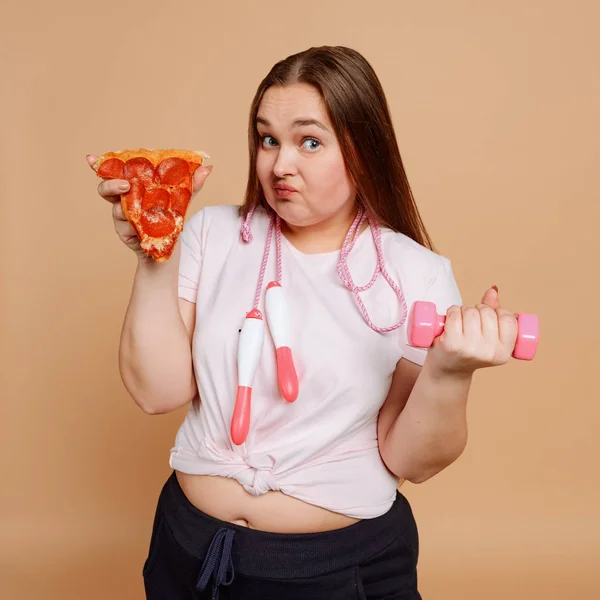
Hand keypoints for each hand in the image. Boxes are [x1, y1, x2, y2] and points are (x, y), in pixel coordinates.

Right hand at [86, 154, 212, 260]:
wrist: (169, 252)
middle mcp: (124, 200)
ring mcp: (122, 217)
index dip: (101, 164)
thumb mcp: (182, 201)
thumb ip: (191, 185)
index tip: (90, 157)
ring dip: (128, 209)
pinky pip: (125, 227)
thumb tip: (208, 168)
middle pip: (107, 188)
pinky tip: (143, 231)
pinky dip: (134, 228)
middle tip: (125, 185)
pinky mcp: (125, 233)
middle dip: (111, 184)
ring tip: (142, 212)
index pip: (116, 172)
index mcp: (134, 188)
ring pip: (117, 208)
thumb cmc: (171, 222)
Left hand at [426, 286, 518, 376]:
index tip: (489, 317)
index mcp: (504, 353)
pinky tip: (449, 320)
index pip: (508, 319)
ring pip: (471, 311)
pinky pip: (454, 314)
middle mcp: (489, 353)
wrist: (446, 370)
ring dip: (463, 310)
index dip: (497, 312)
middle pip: (487, 312)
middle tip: (471, 321)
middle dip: (478, 310)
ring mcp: (470, 349)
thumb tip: (493, 290)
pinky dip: (451, 311)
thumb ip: (494, 312)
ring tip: (460, 322)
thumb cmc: (468, 350)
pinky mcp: (451, 344)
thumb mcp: (487, 337)